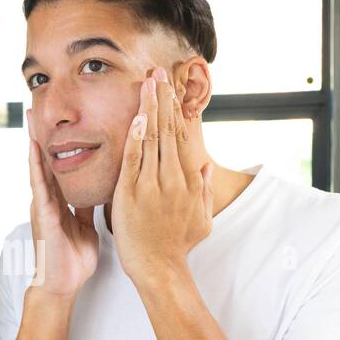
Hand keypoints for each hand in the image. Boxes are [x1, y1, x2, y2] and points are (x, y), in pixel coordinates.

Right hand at [25, 108, 98, 297]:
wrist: (62, 285)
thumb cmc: (73, 259)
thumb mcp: (86, 226)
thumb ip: (87, 207)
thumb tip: (99, 190)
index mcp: (60, 201)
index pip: (59, 165)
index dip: (59, 143)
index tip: (59, 119)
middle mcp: (48, 199)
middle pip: (45, 160)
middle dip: (41, 134)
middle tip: (35, 106)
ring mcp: (43, 206)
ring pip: (38, 168)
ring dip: (34, 143)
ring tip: (30, 118)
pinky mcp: (44, 215)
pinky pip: (38, 185)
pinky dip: (36, 166)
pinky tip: (33, 149)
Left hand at [111, 68, 214, 288]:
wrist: (158, 268)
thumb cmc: (177, 246)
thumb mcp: (201, 218)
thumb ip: (204, 191)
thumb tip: (207, 167)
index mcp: (188, 181)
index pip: (182, 137)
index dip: (175, 110)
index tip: (171, 89)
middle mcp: (173, 179)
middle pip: (168, 130)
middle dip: (163, 99)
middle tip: (159, 72)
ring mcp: (152, 185)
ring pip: (153, 139)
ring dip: (151, 108)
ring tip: (149, 82)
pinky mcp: (132, 194)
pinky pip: (135, 159)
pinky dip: (137, 137)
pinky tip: (139, 116)